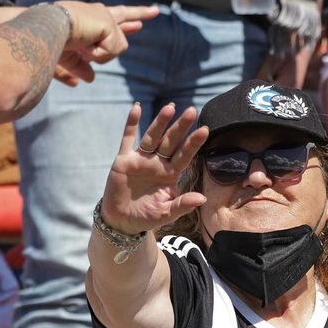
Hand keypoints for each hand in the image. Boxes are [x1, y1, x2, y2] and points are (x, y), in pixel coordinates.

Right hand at [53, 2, 158, 67]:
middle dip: (140, 13)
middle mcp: (98, 13)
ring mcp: (104, 18)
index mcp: (87, 18)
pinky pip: (112, 50)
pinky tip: (84, 47)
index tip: (138, 24)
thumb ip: (78, 68)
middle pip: (123, 15)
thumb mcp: (65, 58)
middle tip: (155, 11)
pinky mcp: (108, 24)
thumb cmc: (47, 41)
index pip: (110, 20)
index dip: (125, 23)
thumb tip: (90, 79)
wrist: (43, 30)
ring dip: (99, 55)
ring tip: (80, 48)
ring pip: (117, 47)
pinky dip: (98, 55)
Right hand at [101, 103, 208, 235]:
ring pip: (152, 137)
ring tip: (170, 108)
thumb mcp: (166, 213)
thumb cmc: (147, 216)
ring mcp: (141, 159)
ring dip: (160, 122)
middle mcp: (158, 163)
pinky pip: (127, 138)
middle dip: (180, 127)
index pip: (184, 155)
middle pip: (171, 141)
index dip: (193, 143)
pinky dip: (131, 124)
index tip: (205, 130)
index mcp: (170, 174)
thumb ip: (182, 205)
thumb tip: (202, 198)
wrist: (122, 220)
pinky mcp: (124, 160)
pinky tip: (137, 108)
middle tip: (191, 111)